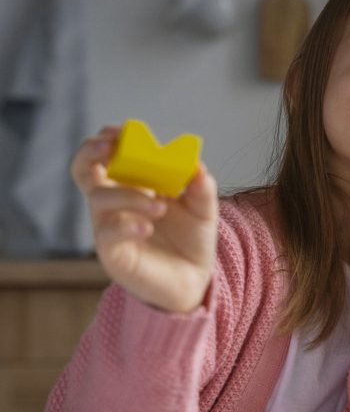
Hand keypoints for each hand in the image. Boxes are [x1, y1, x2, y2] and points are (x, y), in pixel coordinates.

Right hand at [70, 125, 218, 312]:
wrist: (194, 280)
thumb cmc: (191, 240)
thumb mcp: (204, 211)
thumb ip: (202, 188)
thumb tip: (197, 165)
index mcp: (133, 185)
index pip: (107, 155)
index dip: (108, 139)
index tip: (122, 131)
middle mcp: (115, 203)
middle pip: (83, 170)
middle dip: (91, 152)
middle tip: (111, 147)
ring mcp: (109, 227)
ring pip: (98, 199)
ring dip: (129, 195)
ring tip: (160, 207)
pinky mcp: (112, 252)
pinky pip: (106, 233)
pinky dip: (127, 224)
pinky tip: (148, 226)